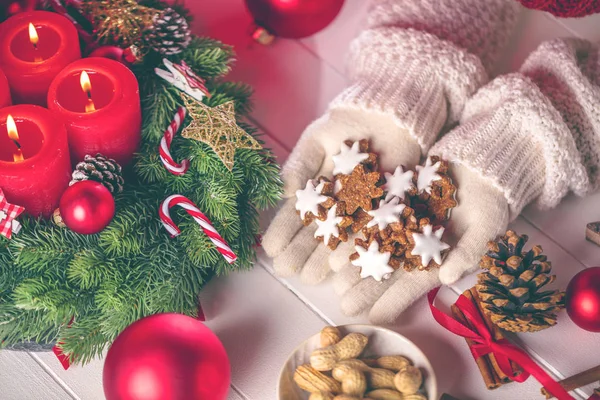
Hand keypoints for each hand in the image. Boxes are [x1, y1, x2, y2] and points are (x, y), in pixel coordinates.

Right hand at [262, 107, 420, 283]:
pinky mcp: (384, 212)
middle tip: (287, 270)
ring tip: (311, 277)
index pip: (296, 214)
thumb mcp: (316, 140)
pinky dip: (356, 249)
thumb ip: (300, 165)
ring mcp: (359, 211)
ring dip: (324, 259)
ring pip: (339, 238)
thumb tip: (283, 191)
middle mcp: (335, 205)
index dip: (283, 231)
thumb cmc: (347, 124)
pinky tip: (342, 265)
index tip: (270, 248)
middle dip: (300, 252)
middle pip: (316, 231)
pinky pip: (368, 233)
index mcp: (316, 190)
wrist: (387, 115)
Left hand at [331, 164, 509, 323]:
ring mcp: (402, 227)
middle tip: (343, 304)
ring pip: (375, 249)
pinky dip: (356, 232)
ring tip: (334, 279)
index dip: (394, 302)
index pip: (412, 286)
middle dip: (366, 288)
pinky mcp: (394, 204)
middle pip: (387, 271)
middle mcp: (415, 248)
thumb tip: (446, 278)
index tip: (375, 318)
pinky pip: (371, 221)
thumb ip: (467, 254)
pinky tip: (339, 243)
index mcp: (437, 261)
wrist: (481, 169)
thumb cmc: (490, 204)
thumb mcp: (486, 230)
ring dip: (356, 264)